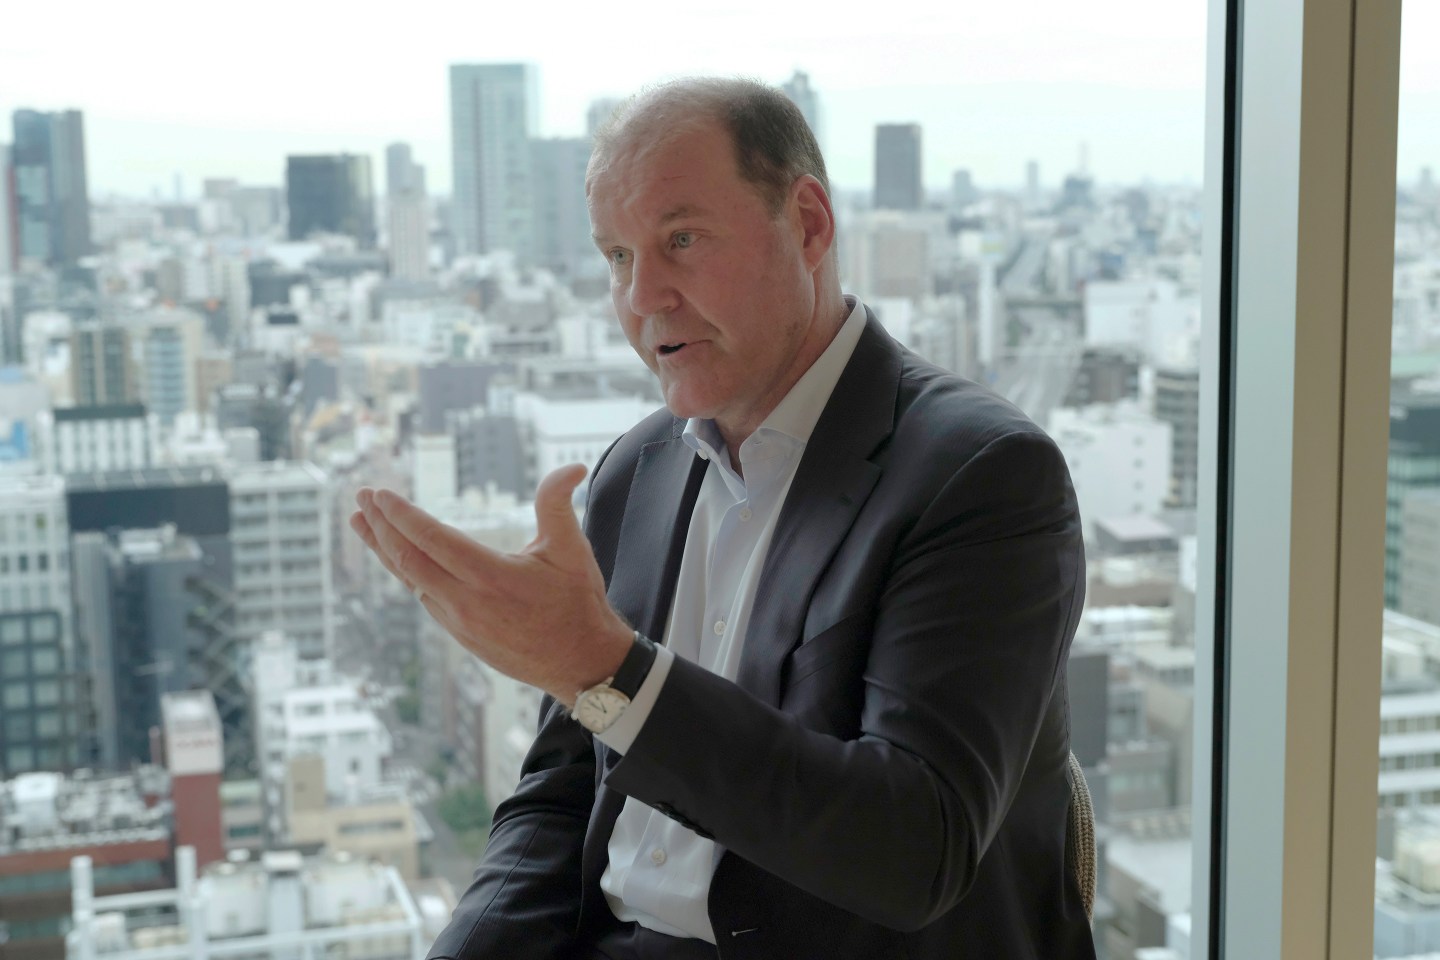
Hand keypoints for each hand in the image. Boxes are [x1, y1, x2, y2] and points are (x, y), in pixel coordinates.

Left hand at [349, 464, 634, 705]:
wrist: (580, 664)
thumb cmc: (577, 603)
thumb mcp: (571, 550)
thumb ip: (558, 505)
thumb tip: (572, 467)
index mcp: (491, 576)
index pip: (432, 540)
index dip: (401, 515)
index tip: (378, 494)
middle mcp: (466, 601)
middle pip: (408, 559)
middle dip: (380, 525)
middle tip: (360, 497)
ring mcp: (459, 622)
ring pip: (410, 579)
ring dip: (383, 548)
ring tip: (361, 522)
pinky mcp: (459, 634)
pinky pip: (423, 596)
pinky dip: (405, 571)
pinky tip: (397, 556)